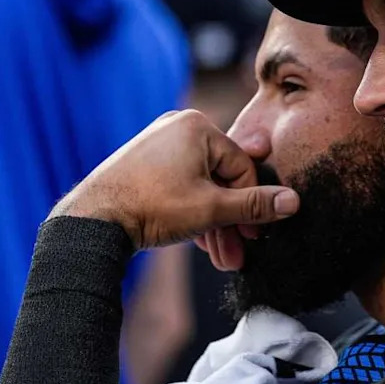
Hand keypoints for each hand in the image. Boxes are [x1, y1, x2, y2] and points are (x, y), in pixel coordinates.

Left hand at [49, 110, 298, 249]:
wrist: (91, 222)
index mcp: (197, 125)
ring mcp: (158, 143)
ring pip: (201, 185)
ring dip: (213, 223)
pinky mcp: (144, 163)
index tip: (254, 235)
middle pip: (221, 178)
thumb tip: (293, 202)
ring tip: (219, 258)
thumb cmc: (152, 207)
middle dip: (230, 221)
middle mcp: (178, 127)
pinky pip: (181, 185)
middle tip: (237, 252)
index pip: (241, 167)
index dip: (251, 205)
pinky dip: (192, 212)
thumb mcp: (212, 209)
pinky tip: (200, 243)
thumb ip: (255, 205)